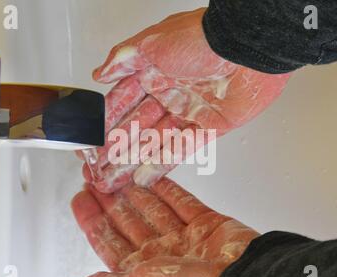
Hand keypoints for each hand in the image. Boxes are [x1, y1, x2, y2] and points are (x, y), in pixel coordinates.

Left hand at [71, 170, 258, 276]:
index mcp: (143, 271)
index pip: (109, 242)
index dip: (92, 220)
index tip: (81, 200)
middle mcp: (162, 254)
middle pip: (128, 220)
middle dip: (110, 199)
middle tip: (96, 178)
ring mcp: (185, 237)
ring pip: (153, 208)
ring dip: (135, 189)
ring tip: (120, 172)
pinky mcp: (207, 224)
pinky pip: (182, 201)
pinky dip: (167, 188)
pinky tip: (154, 176)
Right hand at [83, 8, 290, 192]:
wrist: (244, 48)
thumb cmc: (201, 39)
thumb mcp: (152, 43)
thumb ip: (123, 59)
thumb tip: (100, 73)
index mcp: (154, 73)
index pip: (123, 103)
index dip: (106, 123)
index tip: (92, 140)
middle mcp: (170, 93)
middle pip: (137, 126)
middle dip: (116, 147)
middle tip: (99, 167)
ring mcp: (189, 111)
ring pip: (156, 140)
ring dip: (134, 159)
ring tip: (116, 176)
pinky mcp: (210, 125)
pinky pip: (183, 148)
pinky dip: (163, 162)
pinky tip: (145, 174)